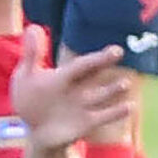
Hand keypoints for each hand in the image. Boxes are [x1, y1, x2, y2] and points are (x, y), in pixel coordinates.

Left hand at [8, 28, 134, 149]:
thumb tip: (33, 27)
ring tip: (126, 83)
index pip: (81, 64)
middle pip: (93, 74)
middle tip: (119, 52)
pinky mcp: (86, 123)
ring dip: (112, 90)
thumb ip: (32, 54)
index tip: (111, 47)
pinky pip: (104, 116)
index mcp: (63, 77)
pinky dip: (116, 112)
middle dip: (104, 64)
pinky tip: (130, 106)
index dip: (94, 56)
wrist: (32, 130)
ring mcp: (83, 106)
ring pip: (101, 95)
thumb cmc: (30, 99)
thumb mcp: (26, 77)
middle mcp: (77, 89)